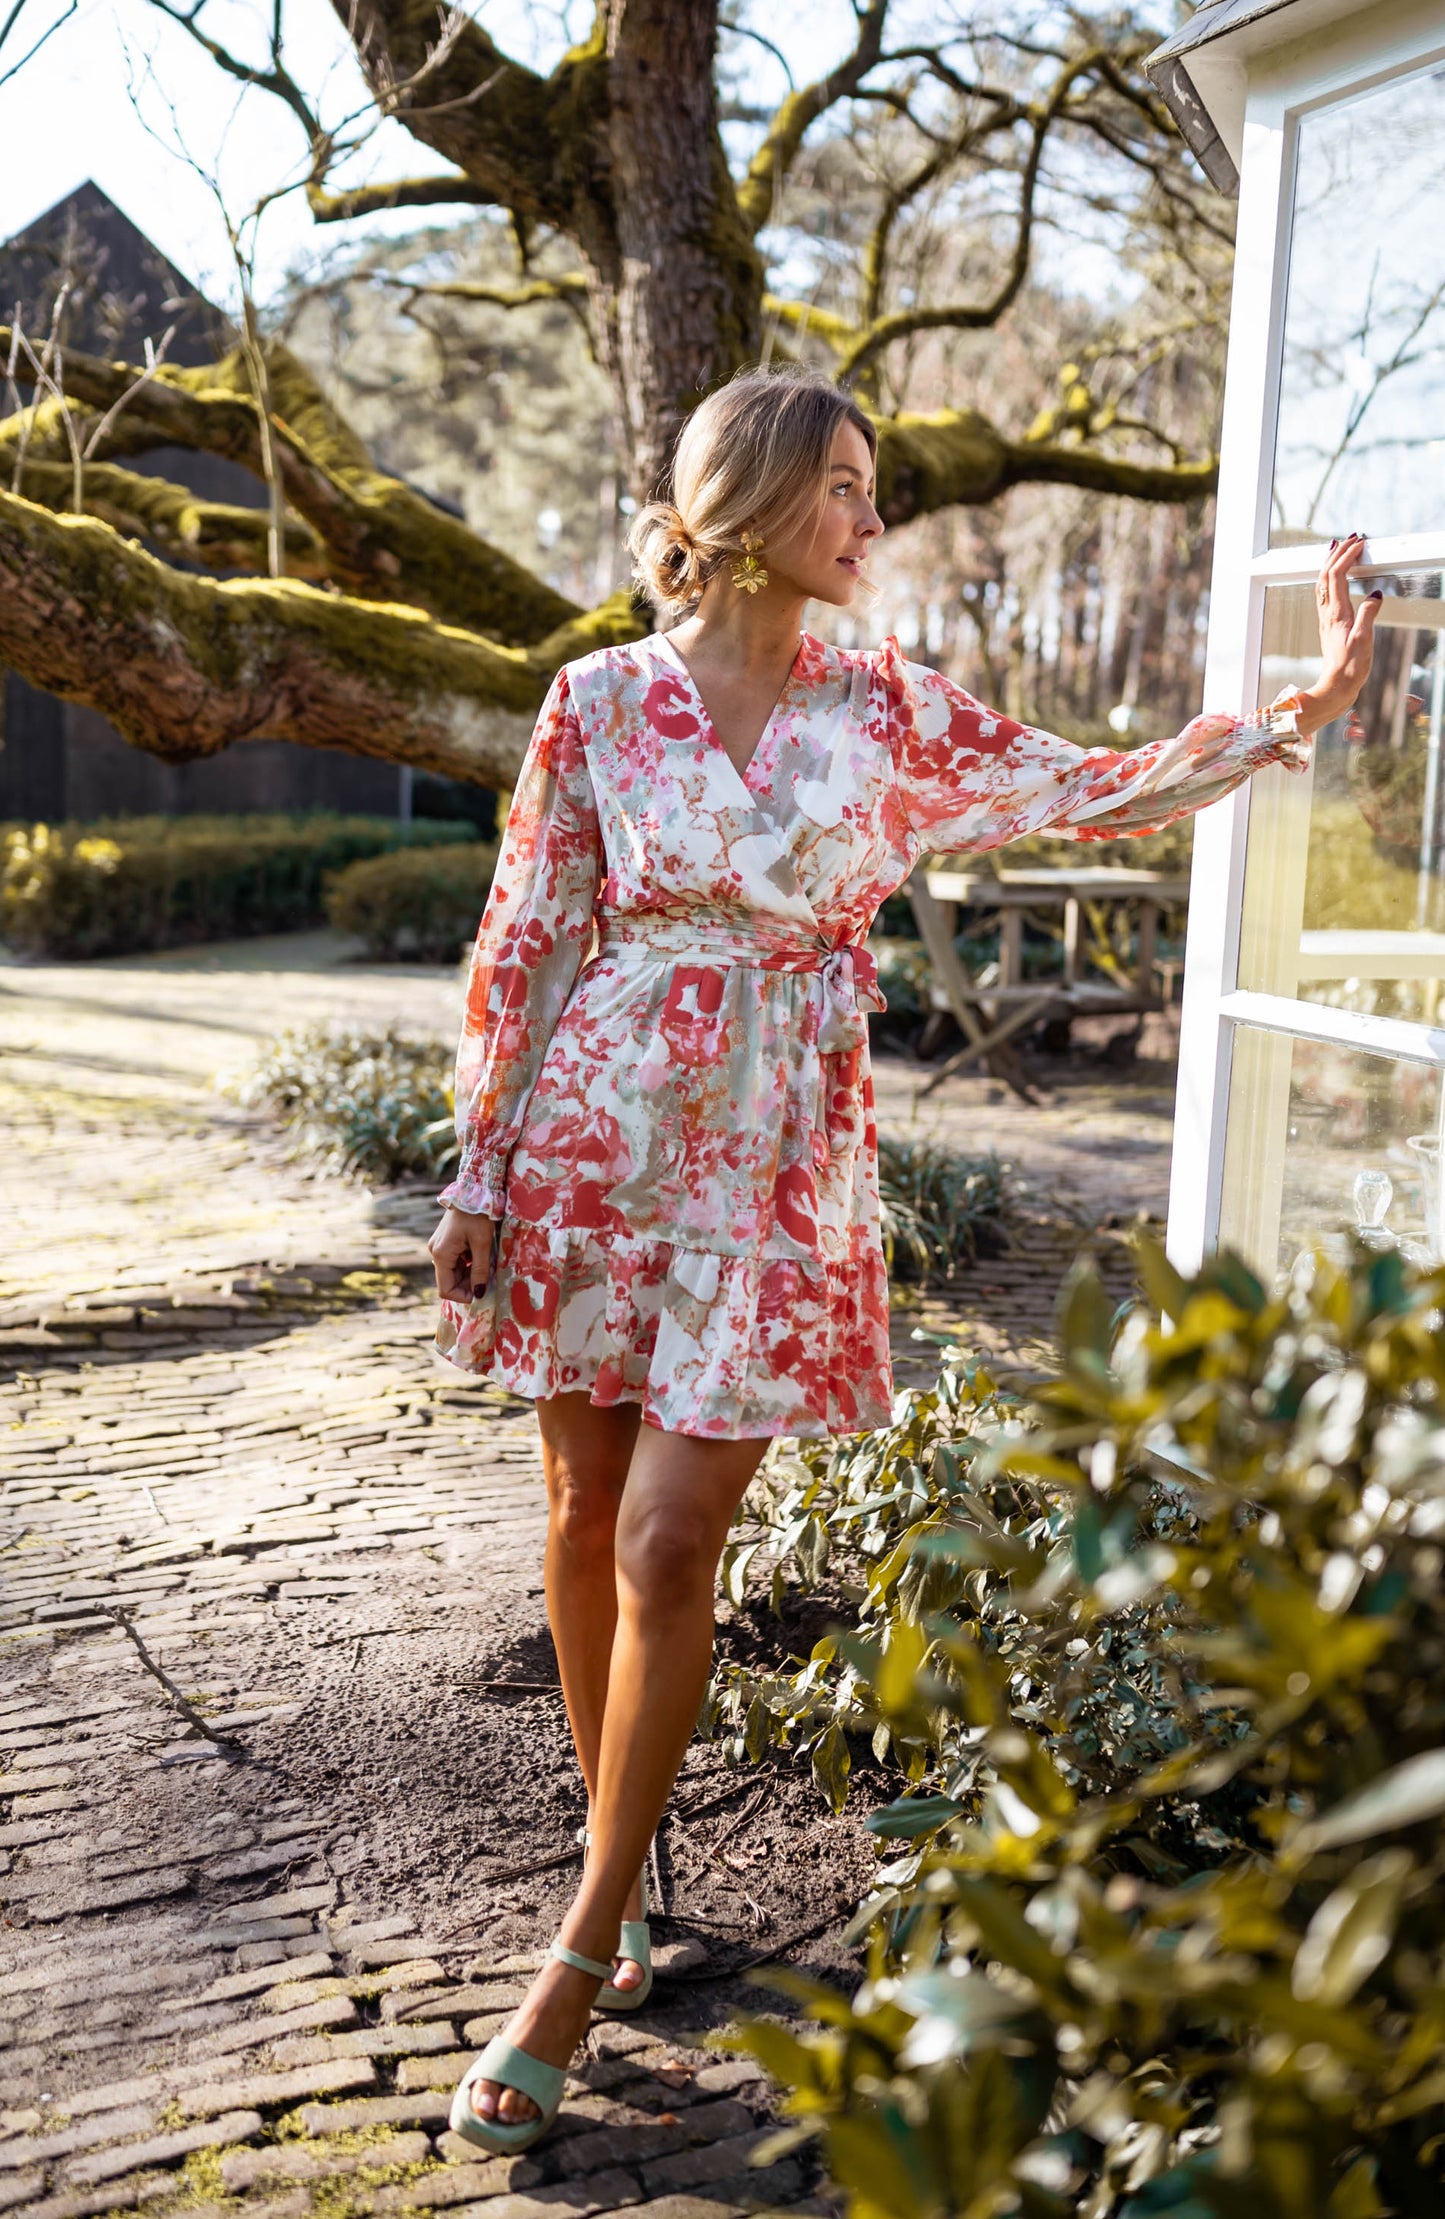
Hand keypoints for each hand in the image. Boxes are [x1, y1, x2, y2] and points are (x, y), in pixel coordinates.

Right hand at [429, 1207, 494, 1299]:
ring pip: (453, 1272)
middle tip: (488, 1280)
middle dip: (468, 1285)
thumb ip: (480, 1270)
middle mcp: (435, 1252)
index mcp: (441, 1254)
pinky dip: (467, 1265)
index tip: (481, 1294)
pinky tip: (480, 1258)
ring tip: (487, 1267)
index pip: (445, 1289)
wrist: (473, 1191)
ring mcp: (439, 1247)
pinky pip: (455, 1262)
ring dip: (469, 1275)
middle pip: (449, 1281)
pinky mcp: (445, 1242)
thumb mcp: (482, 1244)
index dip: (462, 1296)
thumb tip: (479, 1293)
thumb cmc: (477, 1215)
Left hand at [1295, 533, 1382, 736]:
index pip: (1337, 576)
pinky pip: (1324, 593)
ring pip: (1322, 583)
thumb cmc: (1351, 667)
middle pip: (1326, 575)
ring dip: (1330, 563)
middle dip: (1338, 553)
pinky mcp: (1328, 624)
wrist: (1336, 686)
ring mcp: (1326, 618)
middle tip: (1351, 538)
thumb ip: (1369, 614)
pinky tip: (1334, 576)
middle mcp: (1327, 613)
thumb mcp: (1365, 640)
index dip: (1347, 556)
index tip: (1360, 543)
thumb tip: (1375, 592)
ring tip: (1338, 548)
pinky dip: (1329, 577)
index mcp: (1337, 613)